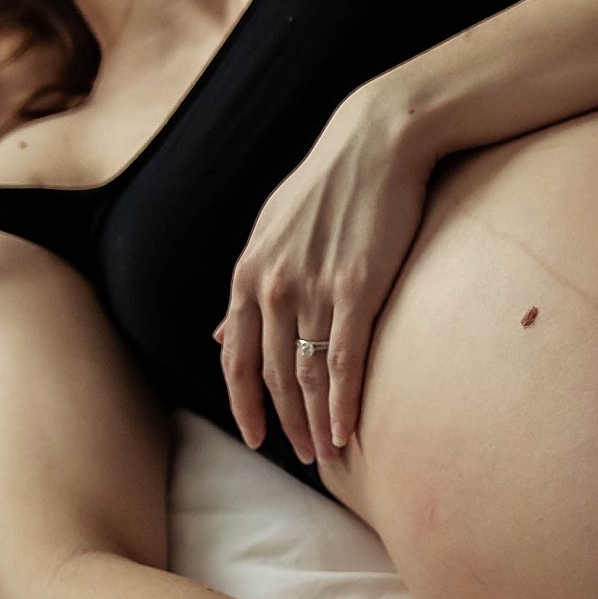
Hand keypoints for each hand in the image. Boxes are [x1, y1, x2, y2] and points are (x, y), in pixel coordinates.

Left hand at [212, 84, 434, 463]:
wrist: (376, 142)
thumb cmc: (329, 186)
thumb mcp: (271, 233)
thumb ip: (247, 289)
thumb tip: (221, 337)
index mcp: (248, 275)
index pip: (238, 360)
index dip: (244, 406)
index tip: (256, 439)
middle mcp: (272, 287)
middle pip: (274, 376)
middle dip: (286, 423)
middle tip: (304, 456)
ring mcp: (312, 289)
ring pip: (308, 375)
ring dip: (316, 421)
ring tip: (328, 453)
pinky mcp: (356, 288)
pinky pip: (345, 360)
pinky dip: (343, 402)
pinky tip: (348, 431)